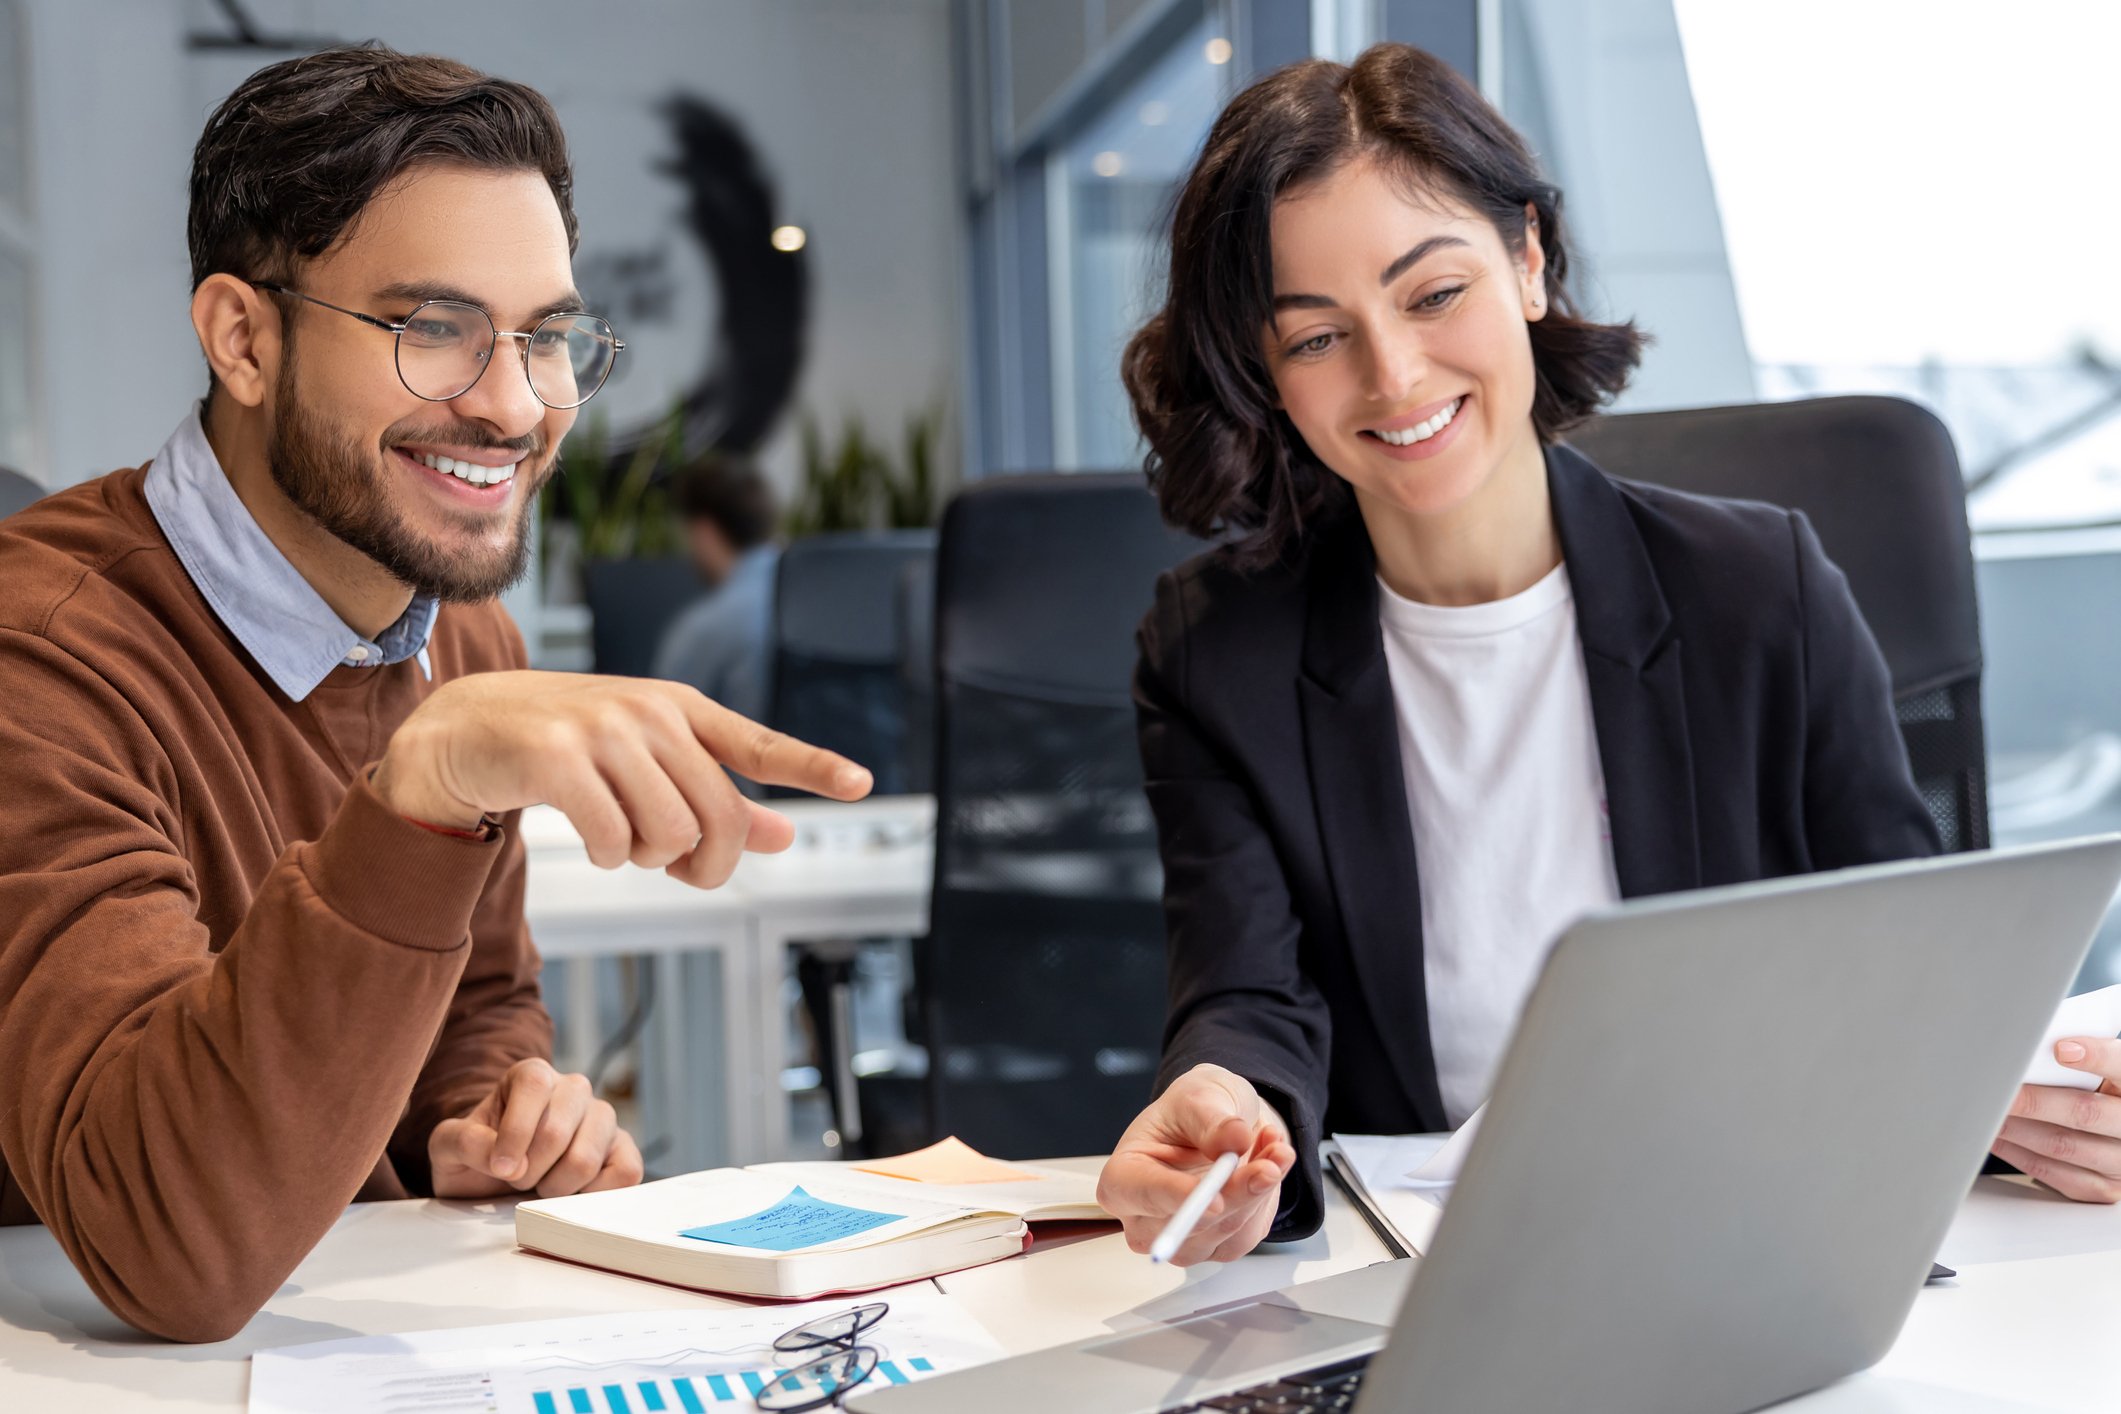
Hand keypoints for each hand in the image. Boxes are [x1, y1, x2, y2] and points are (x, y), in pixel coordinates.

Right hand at [372, 671, 871, 887]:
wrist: (466, 728)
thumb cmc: (569, 749)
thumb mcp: (648, 763)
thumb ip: (717, 798)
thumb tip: (785, 836)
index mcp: (682, 709)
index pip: (758, 742)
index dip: (812, 764)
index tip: (861, 783)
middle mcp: (650, 712)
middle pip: (717, 817)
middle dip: (707, 863)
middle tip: (681, 870)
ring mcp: (603, 731)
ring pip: (669, 834)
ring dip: (650, 859)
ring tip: (623, 839)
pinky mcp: (557, 758)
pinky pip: (615, 842)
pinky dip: (611, 858)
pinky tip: (592, 837)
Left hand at [430, 1059, 644, 1198]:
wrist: (495, 1181)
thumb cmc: (476, 1157)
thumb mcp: (447, 1147)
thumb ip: (464, 1142)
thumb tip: (503, 1161)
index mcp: (532, 1075)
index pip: (535, 1087)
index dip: (516, 1132)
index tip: (500, 1169)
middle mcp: (573, 1089)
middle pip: (558, 1131)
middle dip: (529, 1170)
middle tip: (517, 1179)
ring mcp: (603, 1118)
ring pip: (586, 1158)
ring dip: (555, 1187)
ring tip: (541, 1185)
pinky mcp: (623, 1149)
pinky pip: (625, 1173)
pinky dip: (593, 1195)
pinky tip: (572, 1193)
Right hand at [1097, 1063, 1297, 1265]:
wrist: (1221, 1125)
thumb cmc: (1192, 1111)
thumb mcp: (1199, 1096)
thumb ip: (1213, 1119)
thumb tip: (1234, 1139)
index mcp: (1123, 1177)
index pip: (1137, 1195)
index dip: (1174, 1198)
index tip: (1214, 1199)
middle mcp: (1146, 1220)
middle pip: (1187, 1225)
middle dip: (1235, 1195)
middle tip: (1269, 1166)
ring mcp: (1183, 1240)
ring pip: (1225, 1230)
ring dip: (1260, 1190)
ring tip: (1275, 1148)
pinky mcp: (1219, 1247)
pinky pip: (1249, 1232)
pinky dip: (1267, 1197)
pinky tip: (1268, 1164)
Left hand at [1992, 1037, 2120, 1202]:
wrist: (2115, 1132)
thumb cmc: (2096, 1093)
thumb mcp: (2096, 1072)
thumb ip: (2075, 1056)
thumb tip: (2033, 1040)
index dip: (2096, 1057)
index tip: (2061, 1050)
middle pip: (2084, 1112)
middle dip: (2033, 1101)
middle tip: (1998, 1090)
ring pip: (2063, 1146)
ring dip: (2017, 1129)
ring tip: (1988, 1113)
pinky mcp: (2105, 1188)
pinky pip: (2057, 1175)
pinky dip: (2020, 1155)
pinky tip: (1999, 1139)